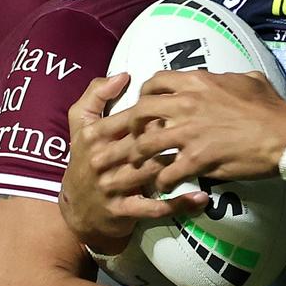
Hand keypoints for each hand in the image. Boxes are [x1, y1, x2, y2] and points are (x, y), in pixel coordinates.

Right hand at [59, 75, 207, 254]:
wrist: (76, 209)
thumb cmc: (85, 159)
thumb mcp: (81, 124)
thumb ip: (95, 95)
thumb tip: (123, 75)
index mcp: (94, 135)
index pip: (129, 117)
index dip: (156, 112)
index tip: (182, 106)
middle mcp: (101, 159)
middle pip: (143, 142)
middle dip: (172, 136)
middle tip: (203, 129)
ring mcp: (111, 187)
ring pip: (152, 171)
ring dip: (181, 165)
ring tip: (209, 157)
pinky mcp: (122, 211)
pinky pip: (154, 208)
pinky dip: (179, 203)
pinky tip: (201, 199)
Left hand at [119, 70, 285, 191]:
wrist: (285, 135)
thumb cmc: (270, 107)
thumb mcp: (250, 80)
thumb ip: (228, 78)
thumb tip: (225, 79)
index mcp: (197, 82)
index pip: (155, 82)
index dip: (144, 94)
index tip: (145, 105)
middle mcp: (186, 104)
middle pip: (140, 112)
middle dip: (131, 125)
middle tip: (134, 136)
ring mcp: (189, 133)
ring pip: (145, 145)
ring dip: (139, 157)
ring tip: (140, 165)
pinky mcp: (196, 160)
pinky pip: (166, 173)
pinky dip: (161, 182)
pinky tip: (165, 185)